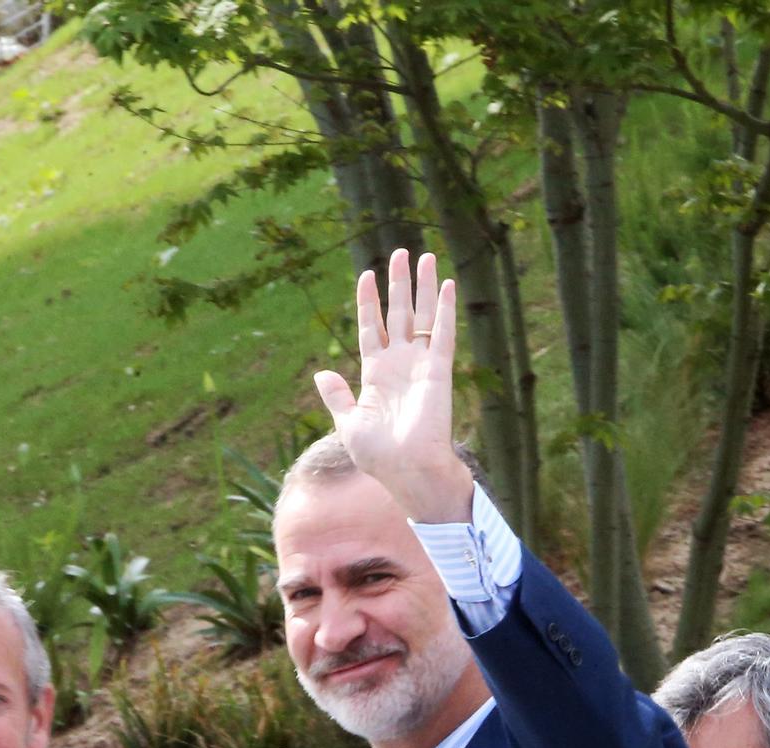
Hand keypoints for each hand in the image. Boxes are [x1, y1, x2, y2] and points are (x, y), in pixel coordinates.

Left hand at [312, 249, 473, 523]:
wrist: (407, 471)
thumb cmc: (379, 456)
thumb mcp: (348, 424)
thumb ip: (337, 396)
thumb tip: (321, 373)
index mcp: (375, 375)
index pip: (371, 328)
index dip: (369, 303)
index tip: (367, 275)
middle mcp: (399, 364)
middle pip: (397, 314)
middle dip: (399, 284)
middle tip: (401, 253)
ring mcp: (419, 364)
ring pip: (421, 316)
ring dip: (423, 287)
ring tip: (424, 255)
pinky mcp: (438, 369)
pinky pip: (442, 332)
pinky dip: (445, 308)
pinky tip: (448, 284)